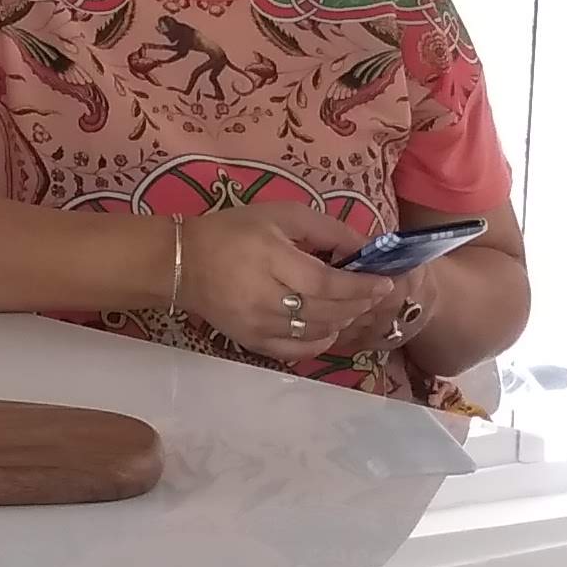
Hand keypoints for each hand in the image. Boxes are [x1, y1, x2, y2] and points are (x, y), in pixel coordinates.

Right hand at [175, 204, 406, 363]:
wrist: (182, 263)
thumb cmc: (234, 231)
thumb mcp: (281, 214)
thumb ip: (326, 230)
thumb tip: (365, 248)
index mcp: (271, 260)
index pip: (326, 282)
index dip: (359, 286)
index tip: (384, 282)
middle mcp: (265, 299)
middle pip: (325, 311)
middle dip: (358, 304)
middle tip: (376, 294)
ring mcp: (257, 326)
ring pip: (314, 334)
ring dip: (343, 321)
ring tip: (355, 307)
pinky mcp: (251, 342)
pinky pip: (294, 352)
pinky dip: (319, 343)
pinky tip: (330, 328)